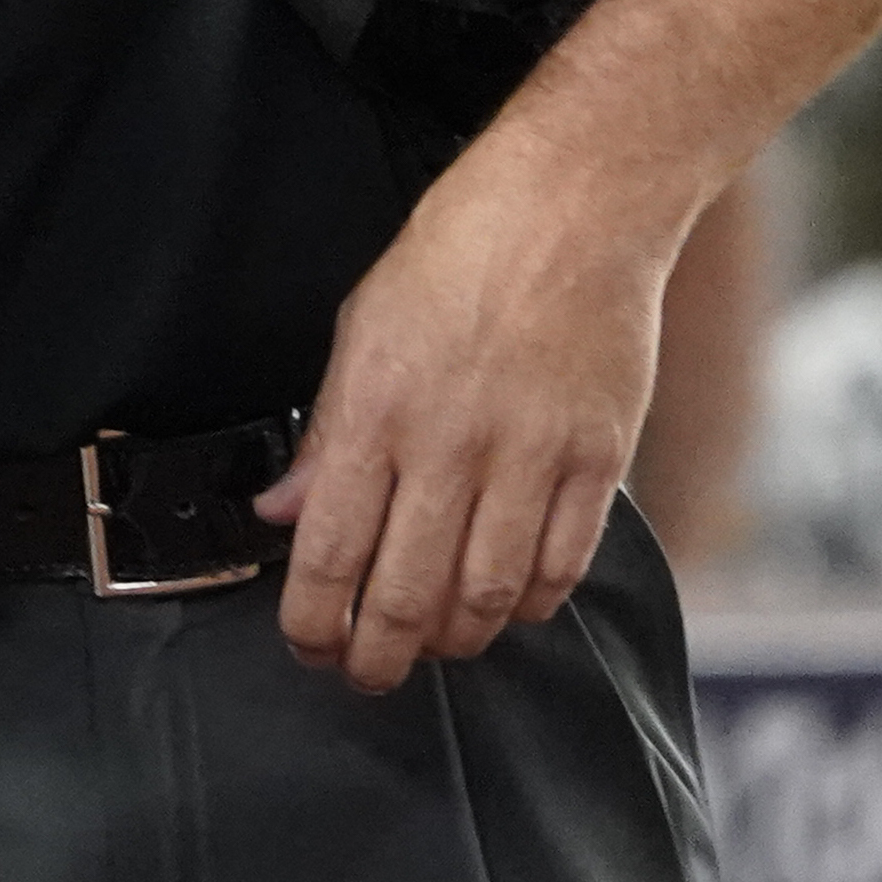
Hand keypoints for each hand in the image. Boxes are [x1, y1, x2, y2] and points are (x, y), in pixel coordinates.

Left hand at [260, 151, 664, 692]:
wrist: (572, 208)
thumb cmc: (457, 257)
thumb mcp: (361, 328)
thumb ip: (327, 434)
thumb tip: (283, 513)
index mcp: (378, 408)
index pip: (329, 549)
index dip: (313, 620)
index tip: (308, 646)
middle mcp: (452, 443)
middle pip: (408, 594)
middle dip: (377, 657)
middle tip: (365, 673)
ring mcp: (531, 455)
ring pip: (487, 596)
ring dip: (452, 640)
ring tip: (432, 645)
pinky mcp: (598, 460)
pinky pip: (562, 567)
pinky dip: (530, 605)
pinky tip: (506, 606)